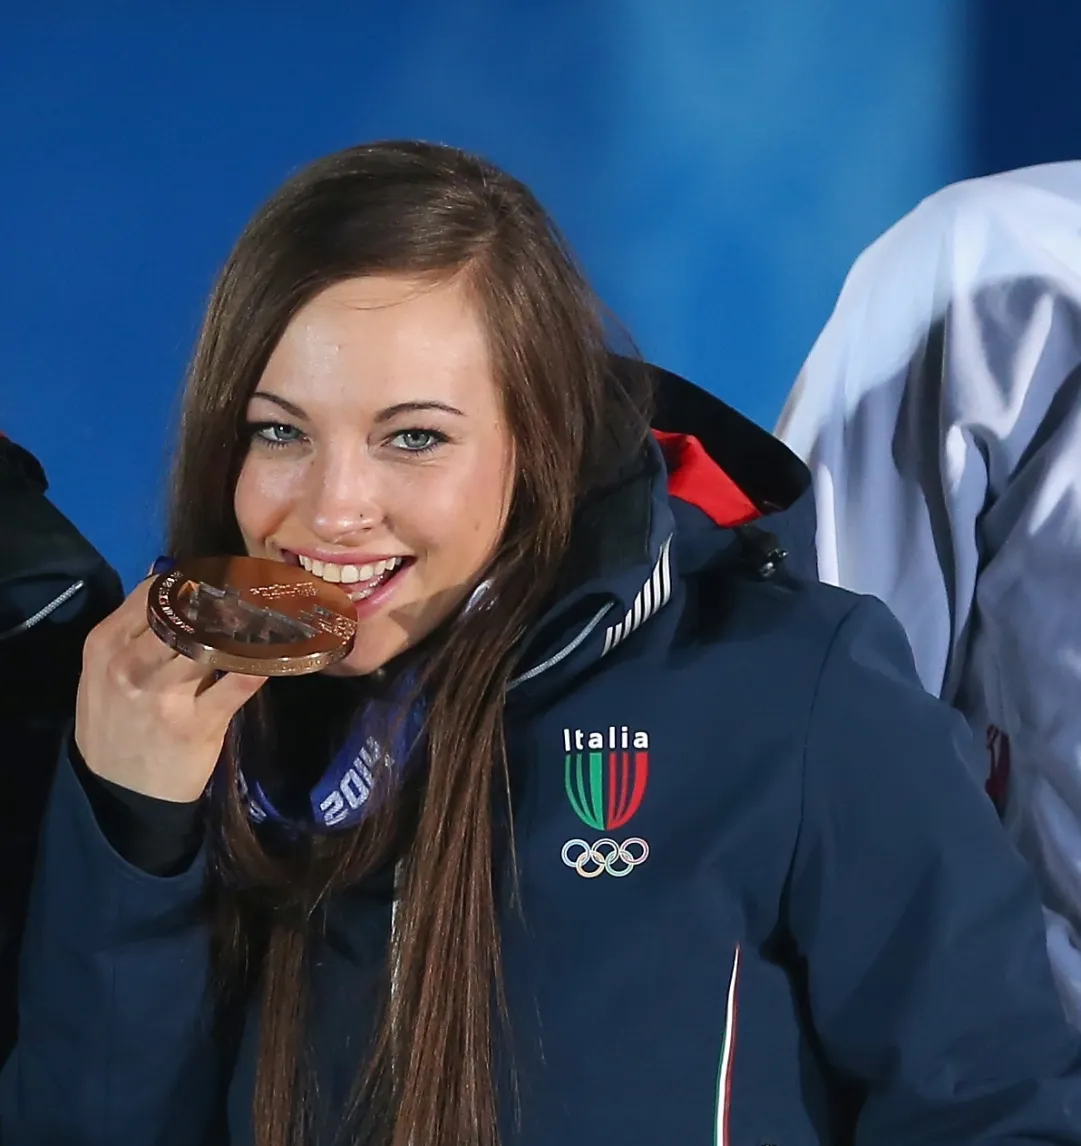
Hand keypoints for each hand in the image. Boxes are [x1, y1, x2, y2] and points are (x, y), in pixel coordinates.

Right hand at [75, 578, 268, 801]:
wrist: (116, 794)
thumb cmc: (114, 723)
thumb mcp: (103, 672)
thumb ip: (134, 627)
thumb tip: (167, 575)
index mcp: (106, 644)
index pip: (154, 593)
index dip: (195, 580)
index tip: (225, 576)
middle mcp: (132, 664)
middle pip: (187, 612)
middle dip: (226, 599)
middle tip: (258, 591)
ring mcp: (165, 694)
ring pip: (214, 641)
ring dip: (248, 627)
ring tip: (273, 616)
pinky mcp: (199, 722)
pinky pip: (240, 681)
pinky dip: (265, 663)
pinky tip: (281, 652)